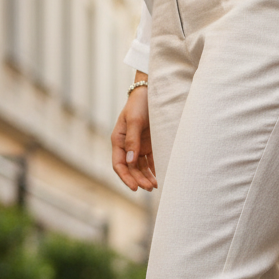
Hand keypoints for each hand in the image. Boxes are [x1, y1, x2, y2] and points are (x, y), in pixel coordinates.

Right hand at [112, 72, 156, 190]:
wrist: (152, 91)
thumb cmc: (140, 103)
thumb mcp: (134, 120)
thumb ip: (132, 141)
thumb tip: (130, 161)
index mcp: (118, 140)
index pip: (118, 164)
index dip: (126, 177)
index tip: (135, 187)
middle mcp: (127, 146)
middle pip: (131, 168)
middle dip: (139, 179)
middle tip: (150, 188)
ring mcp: (138, 146)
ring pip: (140, 168)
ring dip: (146, 178)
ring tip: (155, 186)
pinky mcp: (150, 145)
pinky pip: (151, 162)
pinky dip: (154, 170)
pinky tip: (160, 177)